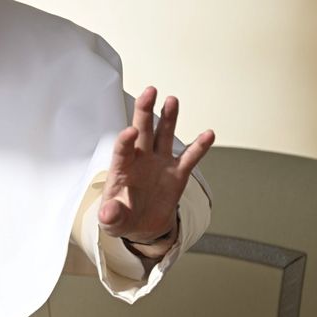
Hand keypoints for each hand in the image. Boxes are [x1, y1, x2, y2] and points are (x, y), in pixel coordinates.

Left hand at [99, 86, 214, 255]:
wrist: (141, 225)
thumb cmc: (122, 217)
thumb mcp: (112, 221)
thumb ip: (110, 216)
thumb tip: (107, 214)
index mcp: (122, 168)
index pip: (122, 150)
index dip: (125, 141)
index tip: (129, 131)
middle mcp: (140, 160)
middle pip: (142, 131)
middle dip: (144, 111)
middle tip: (149, 91)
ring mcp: (159, 163)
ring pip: (164, 136)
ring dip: (168, 118)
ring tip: (172, 101)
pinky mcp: (177, 173)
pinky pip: (189, 157)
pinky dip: (199, 146)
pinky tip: (208, 134)